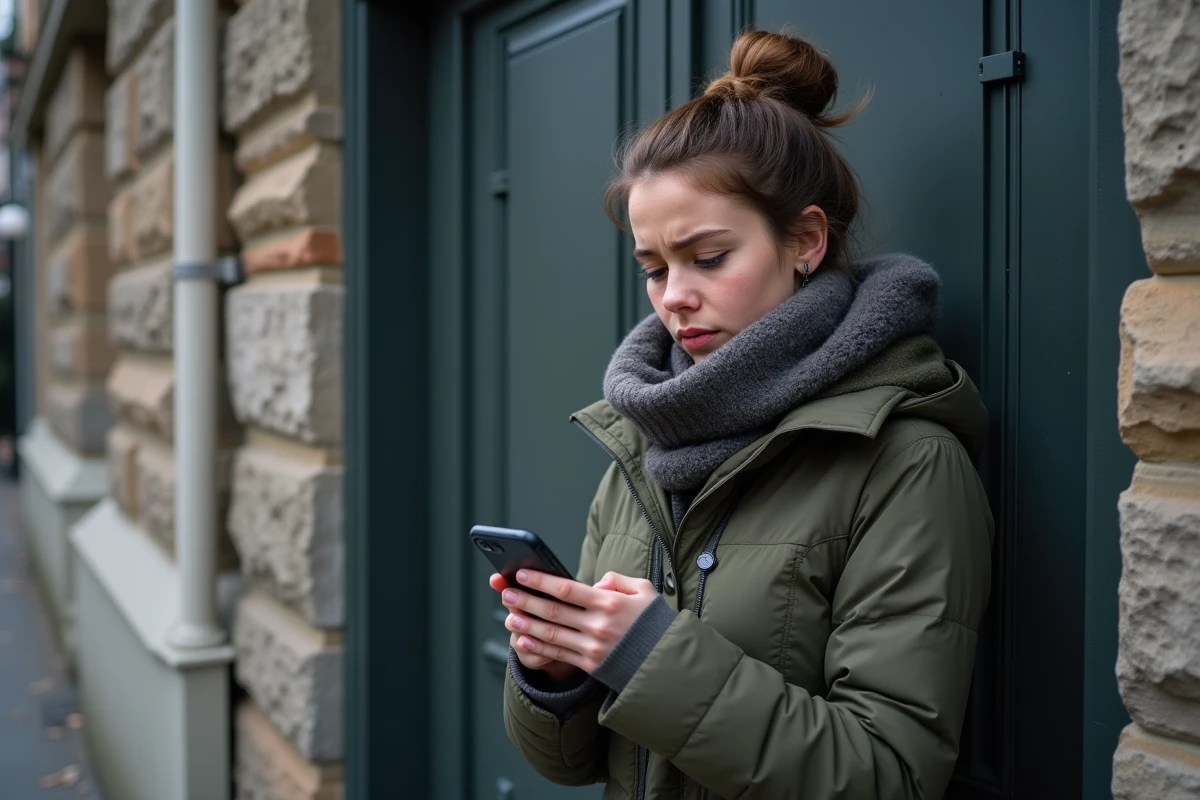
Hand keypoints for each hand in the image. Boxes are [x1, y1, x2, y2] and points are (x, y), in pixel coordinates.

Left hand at [499, 569, 658, 673]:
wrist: (667, 661)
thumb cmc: (653, 621)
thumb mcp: (644, 591)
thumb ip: (618, 581)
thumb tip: (596, 582)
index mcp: (609, 602)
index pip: (567, 589)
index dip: (542, 581)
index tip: (522, 574)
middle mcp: (598, 625)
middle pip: (553, 611)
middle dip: (526, 601)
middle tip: (506, 593)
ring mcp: (593, 647)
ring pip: (552, 634)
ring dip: (527, 625)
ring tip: (509, 617)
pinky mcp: (591, 665)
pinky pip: (559, 654)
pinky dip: (539, 647)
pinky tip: (523, 640)